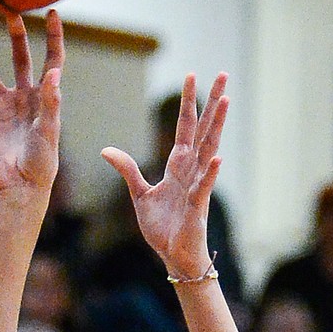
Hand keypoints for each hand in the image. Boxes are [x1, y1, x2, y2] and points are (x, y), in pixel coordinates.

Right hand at [0, 11, 62, 200]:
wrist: (20, 186)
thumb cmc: (41, 162)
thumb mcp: (48, 131)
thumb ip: (50, 102)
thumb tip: (53, 73)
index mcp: (43, 98)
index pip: (52, 62)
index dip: (54, 39)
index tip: (53, 13)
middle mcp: (22, 97)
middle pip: (19, 59)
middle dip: (16, 36)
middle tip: (10, 11)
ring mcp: (2, 107)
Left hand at [102, 73, 227, 279]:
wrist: (174, 256)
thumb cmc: (163, 229)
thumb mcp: (140, 195)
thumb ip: (128, 170)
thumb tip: (106, 150)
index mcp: (178, 166)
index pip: (184, 127)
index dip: (188, 102)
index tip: (192, 76)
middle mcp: (191, 170)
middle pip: (203, 129)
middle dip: (211, 102)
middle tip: (224, 75)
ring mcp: (197, 186)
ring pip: (209, 149)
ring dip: (217, 126)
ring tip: (226, 101)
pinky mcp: (197, 207)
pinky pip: (204, 187)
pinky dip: (210, 173)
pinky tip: (217, 157)